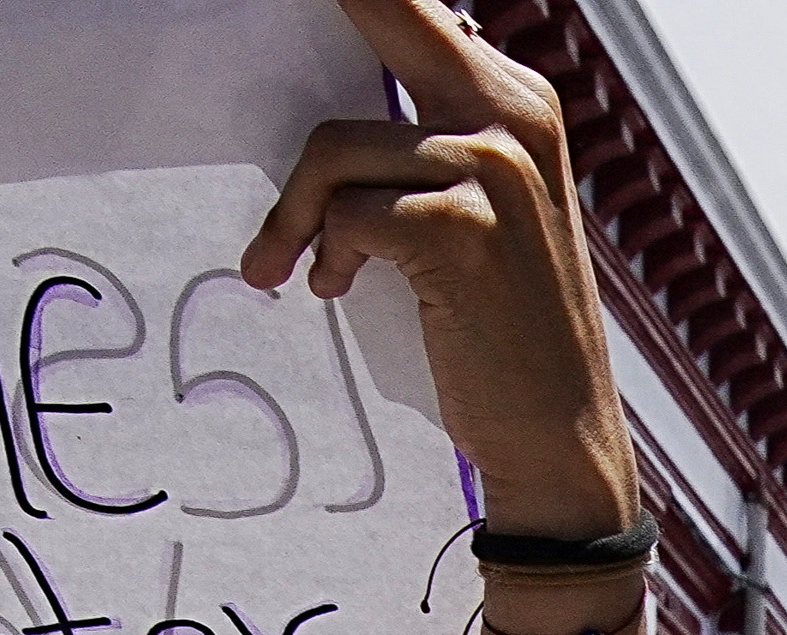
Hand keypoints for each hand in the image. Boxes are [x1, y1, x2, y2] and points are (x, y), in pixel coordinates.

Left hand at [245, 0, 636, 536]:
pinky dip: (328, 256)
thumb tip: (349, 86)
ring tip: (291, 260)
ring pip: (338, 147)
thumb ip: (430, 134)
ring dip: (297, 213)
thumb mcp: (484, 209)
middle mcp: (514, 117)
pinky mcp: (459, 229)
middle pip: (383, 8)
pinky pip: (346, 214)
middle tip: (229, 19)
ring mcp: (493, 170)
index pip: (415, 9)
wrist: (557, 440)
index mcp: (519, 100)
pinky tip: (339, 289)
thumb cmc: (506, 331)